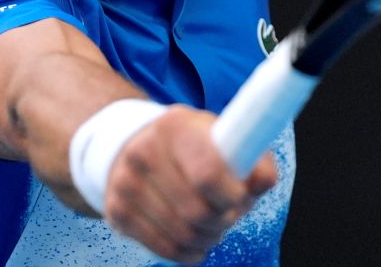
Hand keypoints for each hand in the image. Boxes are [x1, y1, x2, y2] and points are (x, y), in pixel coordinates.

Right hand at [102, 106, 277, 263]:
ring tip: (213, 226)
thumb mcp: (220, 138)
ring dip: (208, 238)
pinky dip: (189, 253)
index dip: (233, 196)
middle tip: (230, 216)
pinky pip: (164, 249)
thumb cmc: (192, 146)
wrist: (136, 146)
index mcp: (174, 126)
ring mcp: (125, 183)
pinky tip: (197, 243)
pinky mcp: (117, 211)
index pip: (208, 174)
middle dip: (223, 221)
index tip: (242, 199)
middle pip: (197, 212)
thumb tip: (264, 182)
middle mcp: (143, 151)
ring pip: (182, 235)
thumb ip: (250, 158)